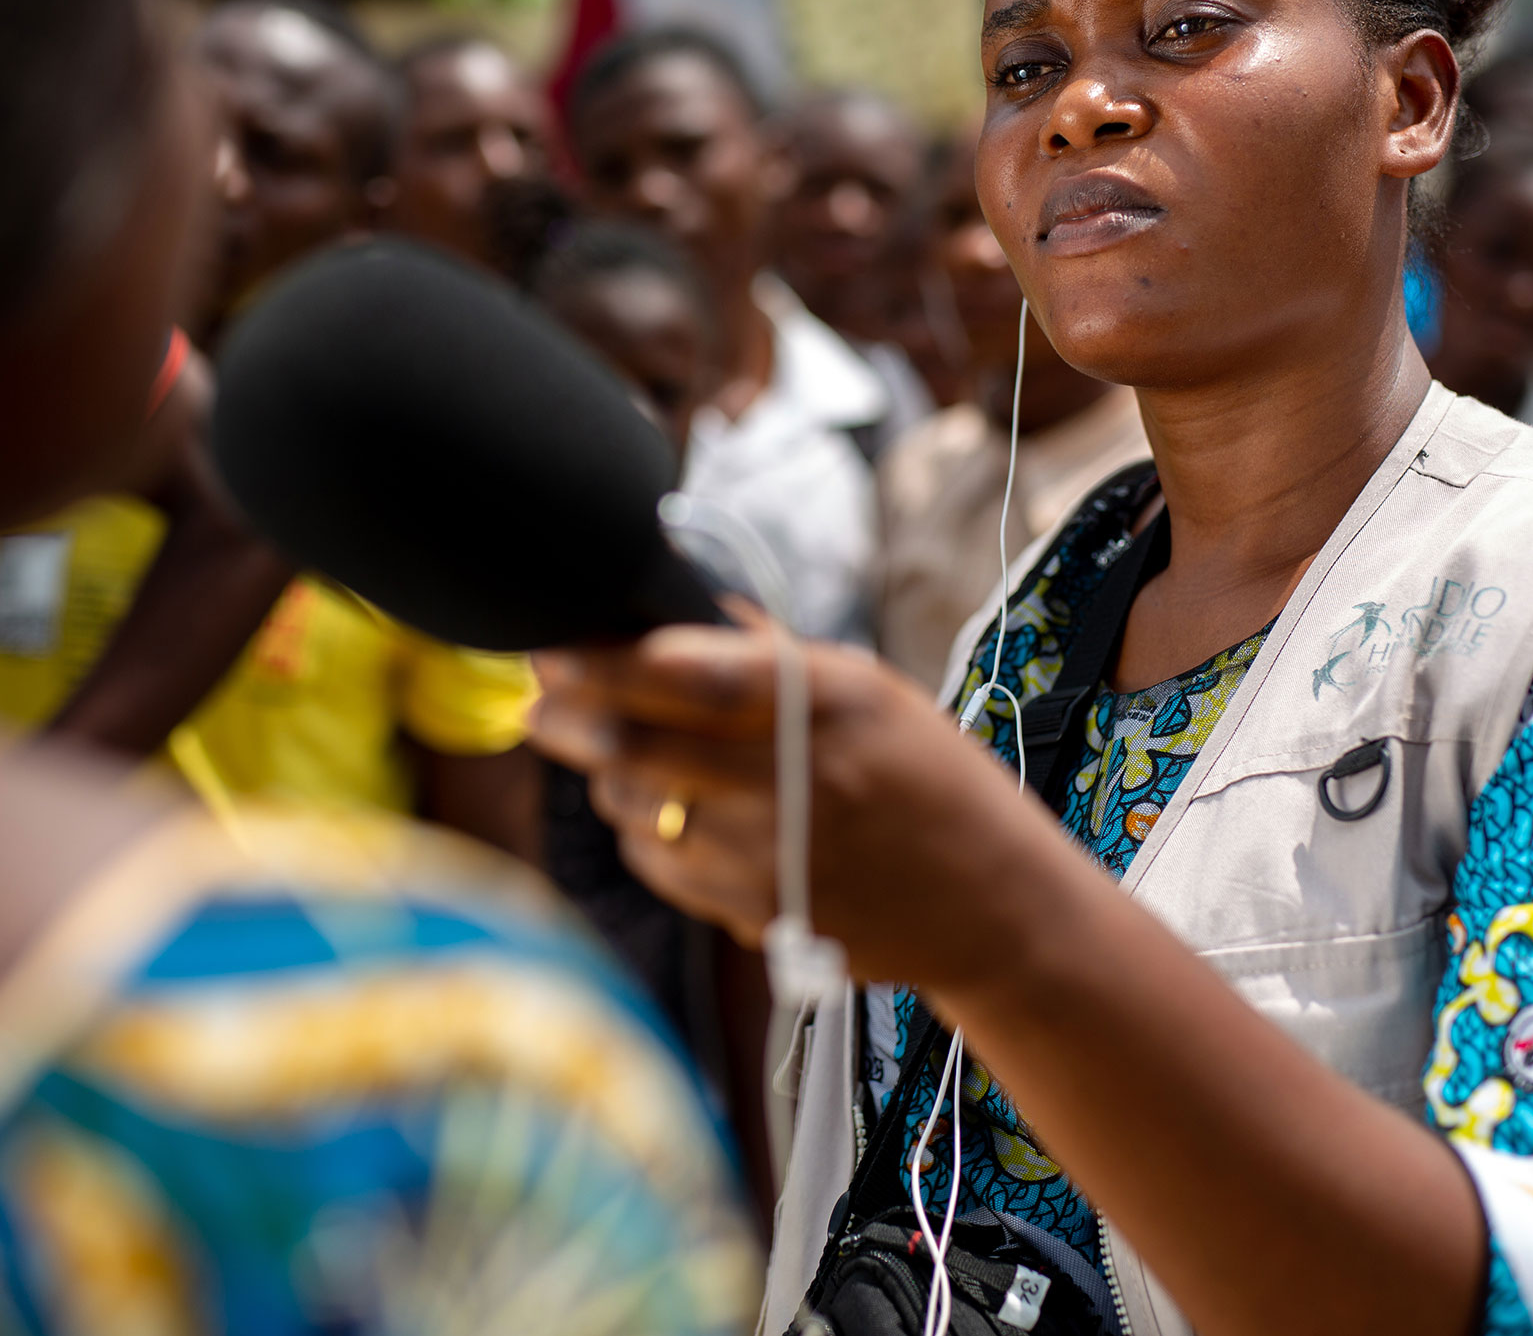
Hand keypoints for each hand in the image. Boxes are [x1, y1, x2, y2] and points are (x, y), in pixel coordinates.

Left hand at [527, 623, 1056, 987]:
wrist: (989, 900)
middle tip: (543, 701)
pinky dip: (645, 833)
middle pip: (633, 747)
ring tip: (621, 754)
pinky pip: (659, 867)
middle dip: (566, 720)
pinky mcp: (755, 918)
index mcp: (823, 703)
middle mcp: (792, 781)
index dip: (598, 660)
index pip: (681, 673)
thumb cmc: (925, 775)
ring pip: (633, 811)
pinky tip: (667, 813)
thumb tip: (670, 615)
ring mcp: (771, 860)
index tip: (551, 646)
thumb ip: (768, 657)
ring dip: (608, 777)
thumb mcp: (866, 690)